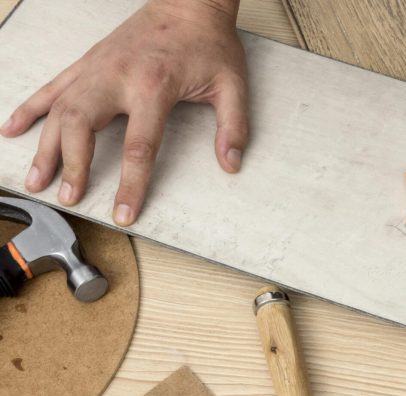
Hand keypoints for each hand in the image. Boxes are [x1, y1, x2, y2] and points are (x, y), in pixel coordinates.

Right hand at [0, 0, 247, 225]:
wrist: (189, 2)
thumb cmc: (209, 42)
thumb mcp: (232, 85)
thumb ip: (233, 126)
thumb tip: (230, 163)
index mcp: (154, 86)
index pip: (140, 146)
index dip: (131, 184)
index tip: (123, 213)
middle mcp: (117, 76)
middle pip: (82, 126)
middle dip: (72, 165)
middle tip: (69, 197)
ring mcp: (97, 68)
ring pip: (59, 109)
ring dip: (45, 146)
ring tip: (36, 179)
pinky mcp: (88, 62)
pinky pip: (52, 87)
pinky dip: (30, 108)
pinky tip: (12, 129)